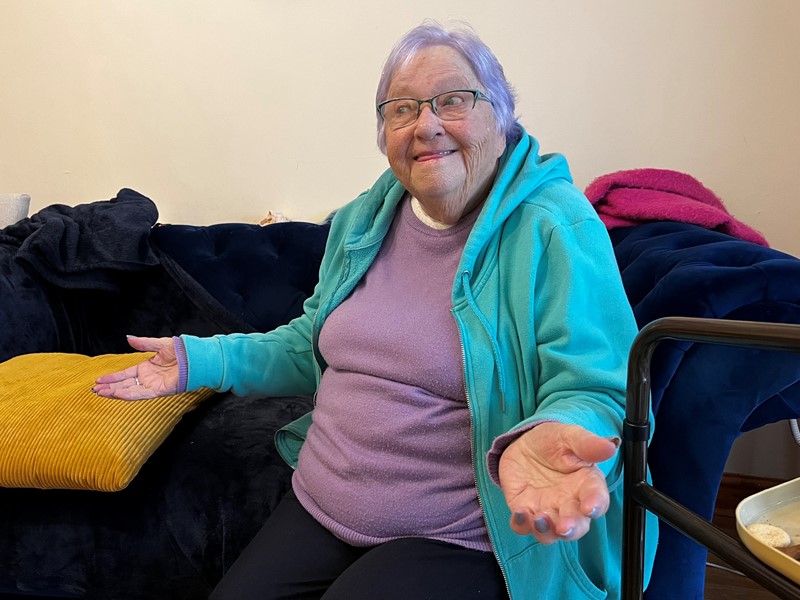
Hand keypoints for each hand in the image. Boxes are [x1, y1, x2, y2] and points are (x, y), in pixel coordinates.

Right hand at [93, 336, 178, 399]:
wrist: (196, 357)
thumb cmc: (182, 351)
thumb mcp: (159, 344)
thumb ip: (143, 343)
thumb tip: (128, 338)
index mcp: (147, 368)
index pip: (125, 375)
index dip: (112, 378)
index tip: (99, 380)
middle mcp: (148, 378)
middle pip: (124, 384)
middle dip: (109, 387)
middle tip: (94, 389)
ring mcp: (153, 385)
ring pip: (130, 391)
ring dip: (115, 392)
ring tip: (100, 393)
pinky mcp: (160, 390)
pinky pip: (141, 394)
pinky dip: (128, 394)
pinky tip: (116, 393)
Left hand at [498, 422, 619, 543]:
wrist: (524, 443)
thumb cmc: (553, 441)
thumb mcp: (569, 436)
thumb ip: (587, 444)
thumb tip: (610, 447)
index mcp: (586, 485)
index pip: (597, 499)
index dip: (596, 505)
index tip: (590, 507)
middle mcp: (569, 503)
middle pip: (577, 525)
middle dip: (571, 528)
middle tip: (564, 526)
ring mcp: (546, 509)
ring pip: (551, 532)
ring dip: (547, 531)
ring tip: (540, 520)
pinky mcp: (525, 510)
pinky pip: (523, 525)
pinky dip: (522, 524)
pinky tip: (520, 514)